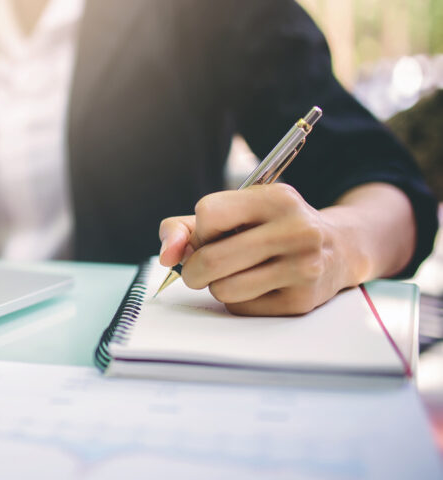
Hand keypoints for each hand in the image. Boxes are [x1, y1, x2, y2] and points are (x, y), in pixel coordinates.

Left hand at [158, 184, 349, 315]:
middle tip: (200, 269)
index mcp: (277, 198)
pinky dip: (238, 300)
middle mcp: (296, 229)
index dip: (200, 230)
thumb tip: (167, 255)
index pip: (208, 214)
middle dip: (193, 269)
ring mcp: (303, 267)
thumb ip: (186, 227)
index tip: (212, 234)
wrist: (338, 249)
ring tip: (235, 273)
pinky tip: (258, 285)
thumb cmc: (272, 228)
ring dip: (217, 286)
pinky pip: (241, 308)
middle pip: (210, 259)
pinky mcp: (302, 301)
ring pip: (222, 289)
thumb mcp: (237, 212)